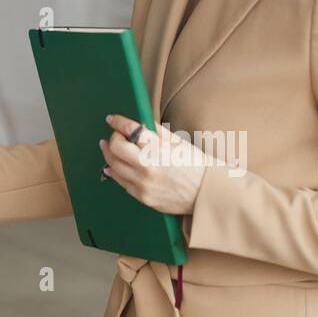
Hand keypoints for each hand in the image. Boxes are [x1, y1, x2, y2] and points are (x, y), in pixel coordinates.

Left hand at [99, 114, 215, 214]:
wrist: (208, 193)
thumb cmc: (196, 165)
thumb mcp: (179, 142)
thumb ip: (156, 131)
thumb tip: (139, 122)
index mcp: (158, 149)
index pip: (130, 130)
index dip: (117, 122)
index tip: (111, 119)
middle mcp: (148, 167)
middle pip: (115, 149)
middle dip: (112, 139)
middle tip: (114, 135)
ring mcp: (144, 184)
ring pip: (114, 166)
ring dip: (110, 155)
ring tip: (109, 148)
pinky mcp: (144, 197)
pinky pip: (122, 183)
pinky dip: (115, 172)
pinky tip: (114, 167)